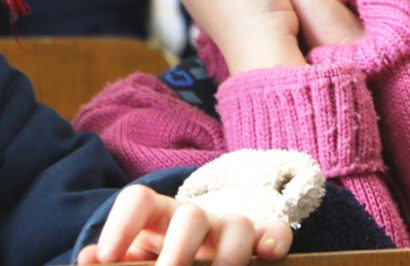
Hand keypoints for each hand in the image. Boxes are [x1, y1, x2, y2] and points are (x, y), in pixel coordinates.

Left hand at [76, 185, 291, 265]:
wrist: (192, 255)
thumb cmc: (154, 259)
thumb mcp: (131, 260)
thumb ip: (113, 262)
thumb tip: (86, 259)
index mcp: (155, 218)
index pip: (138, 200)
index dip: (121, 224)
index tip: (104, 257)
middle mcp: (193, 218)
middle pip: (190, 216)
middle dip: (180, 249)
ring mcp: (227, 228)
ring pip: (237, 224)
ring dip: (229, 254)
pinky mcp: (257, 241)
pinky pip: (274, 231)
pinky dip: (274, 240)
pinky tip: (268, 257)